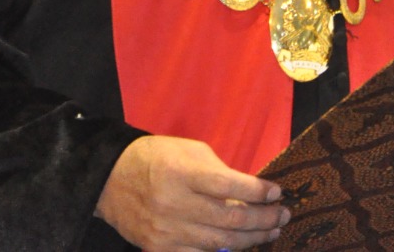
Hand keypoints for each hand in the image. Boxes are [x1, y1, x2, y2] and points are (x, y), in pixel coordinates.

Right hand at [95, 135, 289, 250]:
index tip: (277, 192)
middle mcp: (174, 203)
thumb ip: (219, 171)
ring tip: (270, 232)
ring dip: (251, 239)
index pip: (229, 186)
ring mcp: (166, 231)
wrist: (110, 179)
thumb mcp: (188, 151)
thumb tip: (252, 192)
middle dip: (263, 219)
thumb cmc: (156, 158)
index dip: (258, 191)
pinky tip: (240, 247)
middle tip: (282, 216)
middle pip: (230, 218)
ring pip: (220, 243)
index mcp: (182, 172)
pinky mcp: (159, 249)